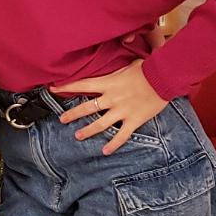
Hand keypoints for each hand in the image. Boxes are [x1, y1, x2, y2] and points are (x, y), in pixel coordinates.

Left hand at [51, 62, 167, 154]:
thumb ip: (116, 69)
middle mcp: (111, 98)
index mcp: (108, 83)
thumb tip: (110, 64)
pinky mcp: (133, 120)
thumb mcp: (127, 64)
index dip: (66, 87)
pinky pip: (121, 136)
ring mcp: (122, 111)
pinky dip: (113, 144)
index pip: (82, 85)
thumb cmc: (147, 68)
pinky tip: (105, 151)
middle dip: (72, 114)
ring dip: (88, 131)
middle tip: (61, 119)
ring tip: (77, 136)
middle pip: (87, 108)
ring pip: (100, 124)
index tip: (52, 88)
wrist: (163, 77)